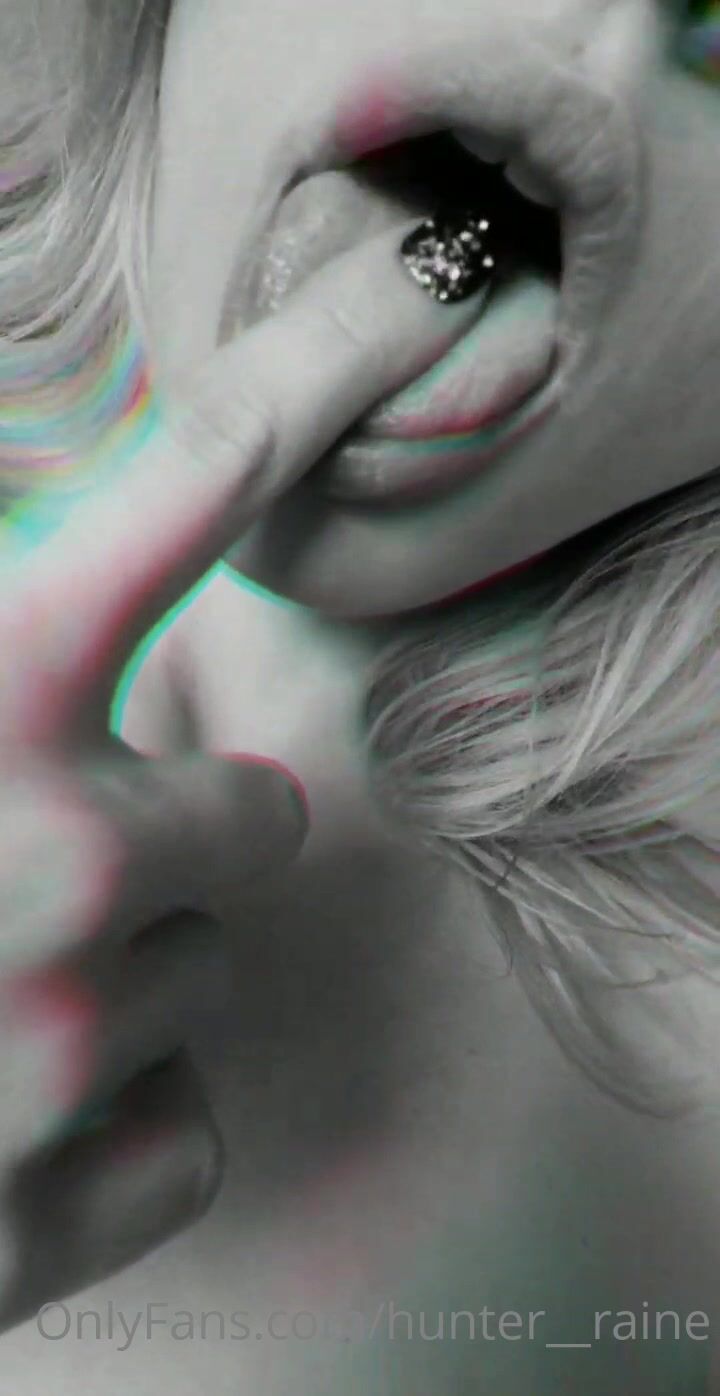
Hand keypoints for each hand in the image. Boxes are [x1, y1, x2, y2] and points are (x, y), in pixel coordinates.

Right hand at [0, 222, 482, 1330]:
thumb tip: (68, 639)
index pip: (147, 542)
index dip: (232, 462)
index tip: (301, 400)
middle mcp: (45, 869)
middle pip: (261, 818)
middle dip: (179, 837)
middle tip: (54, 868)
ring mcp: (58, 1056)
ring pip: (204, 984)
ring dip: (121, 986)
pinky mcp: (49, 1218)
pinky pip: (181, 1138)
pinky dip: (111, 1138)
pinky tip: (3, 1132)